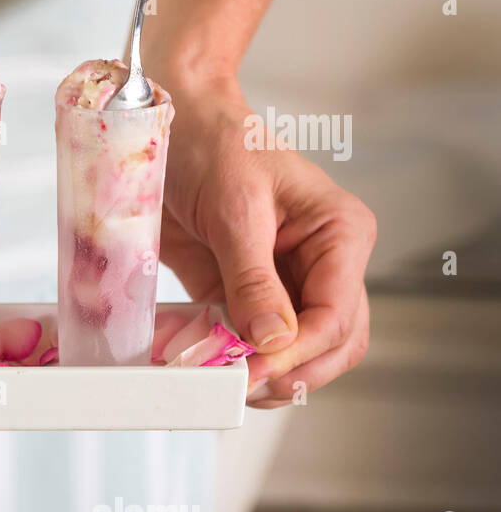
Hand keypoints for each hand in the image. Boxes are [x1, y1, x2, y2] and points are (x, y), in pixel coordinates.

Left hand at [159, 82, 376, 407]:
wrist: (171, 124)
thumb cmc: (213, 144)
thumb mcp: (235, 207)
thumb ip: (252, 276)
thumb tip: (271, 340)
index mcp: (339, 234)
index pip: (336, 315)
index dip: (299, 351)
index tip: (255, 369)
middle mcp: (322, 263)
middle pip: (331, 344)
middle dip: (292, 373)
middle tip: (242, 387)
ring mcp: (285, 283)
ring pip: (299, 352)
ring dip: (267, 375)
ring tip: (225, 383)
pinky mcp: (243, 294)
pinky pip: (250, 342)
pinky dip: (232, 359)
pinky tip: (206, 366)